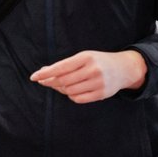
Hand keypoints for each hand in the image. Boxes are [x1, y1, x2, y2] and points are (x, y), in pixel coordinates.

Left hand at [29, 50, 147, 103]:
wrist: (124, 68)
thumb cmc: (98, 62)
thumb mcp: (84, 57)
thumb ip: (65, 65)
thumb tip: (43, 72)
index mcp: (86, 57)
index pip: (61, 67)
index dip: (45, 73)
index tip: (33, 77)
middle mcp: (92, 70)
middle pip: (63, 81)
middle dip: (50, 82)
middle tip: (43, 81)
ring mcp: (98, 83)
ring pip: (69, 91)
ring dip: (61, 89)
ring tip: (60, 85)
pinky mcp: (101, 94)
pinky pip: (78, 99)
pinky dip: (71, 96)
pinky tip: (72, 91)